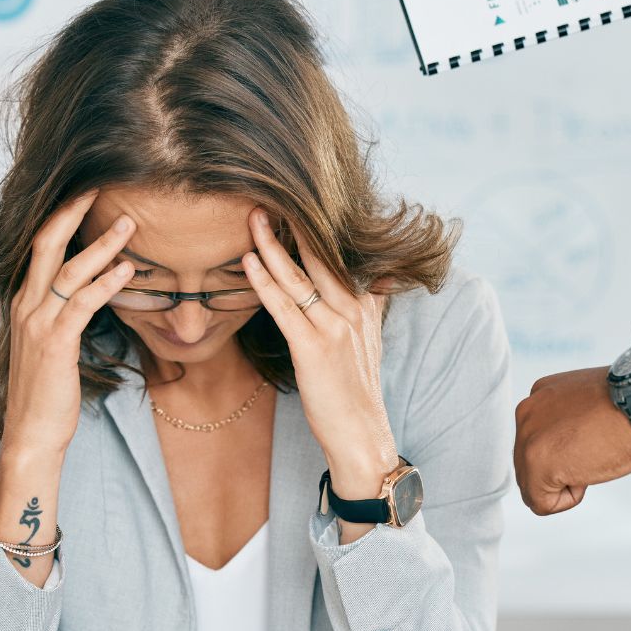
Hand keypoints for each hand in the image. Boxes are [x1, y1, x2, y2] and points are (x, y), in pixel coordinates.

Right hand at [2, 190, 137, 458]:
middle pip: (46, 243)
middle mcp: (26, 305)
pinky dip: (106, 282)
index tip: (88, 193)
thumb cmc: (48, 391)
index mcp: (25, 302)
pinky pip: (82, 303)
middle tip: (102, 185)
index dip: (62, 217)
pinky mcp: (55, 344)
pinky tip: (128, 270)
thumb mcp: (53, 343)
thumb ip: (65, 313)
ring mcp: (38, 324)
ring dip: (102, 244)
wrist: (31, 434)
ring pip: (68, 269)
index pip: (40, 246)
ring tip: (130, 223)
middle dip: (73, 211)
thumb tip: (93, 291)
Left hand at [242, 208, 398, 518]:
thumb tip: (382, 278)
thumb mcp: (371, 341)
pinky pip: (285, 307)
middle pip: (318, 257)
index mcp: (363, 304)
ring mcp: (334, 328)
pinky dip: (265, 281)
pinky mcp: (314, 349)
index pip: (335, 256)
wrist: (361, 436)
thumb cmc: (356, 391)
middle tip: (265, 194)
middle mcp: (352, 310)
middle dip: (292, 225)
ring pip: (299, 277)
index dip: (313, 229)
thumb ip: (374, 304)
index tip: (290, 201)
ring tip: (252, 217)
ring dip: (273, 245)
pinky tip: (249, 261)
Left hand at [514, 367, 630, 515]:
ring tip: (591, 460)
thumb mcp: (588, 404)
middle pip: (529, 464)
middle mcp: (527, 415)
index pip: (537, 441)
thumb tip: (568, 448)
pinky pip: (541, 502)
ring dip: (564, 483)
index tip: (592, 439)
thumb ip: (567, 422)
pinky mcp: (536, 465)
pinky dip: (567, 500)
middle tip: (593, 452)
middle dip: (561, 468)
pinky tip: (586, 475)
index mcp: (540, 399)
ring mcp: (528, 440)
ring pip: (532, 484)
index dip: (568, 452)